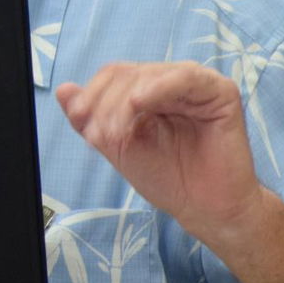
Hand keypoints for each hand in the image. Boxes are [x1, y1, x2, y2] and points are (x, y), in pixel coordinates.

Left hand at [55, 61, 265, 240]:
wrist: (203, 208)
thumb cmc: (167, 178)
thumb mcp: (118, 146)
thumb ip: (92, 119)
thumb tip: (63, 89)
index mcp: (149, 90)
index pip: (114, 76)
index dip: (92, 94)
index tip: (79, 120)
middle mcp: (171, 82)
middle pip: (127, 74)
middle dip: (106, 103)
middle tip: (97, 135)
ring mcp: (196, 84)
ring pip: (149, 75)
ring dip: (124, 101)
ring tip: (115, 133)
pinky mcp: (220, 92)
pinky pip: (186, 78)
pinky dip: (157, 87)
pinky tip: (139, 104)